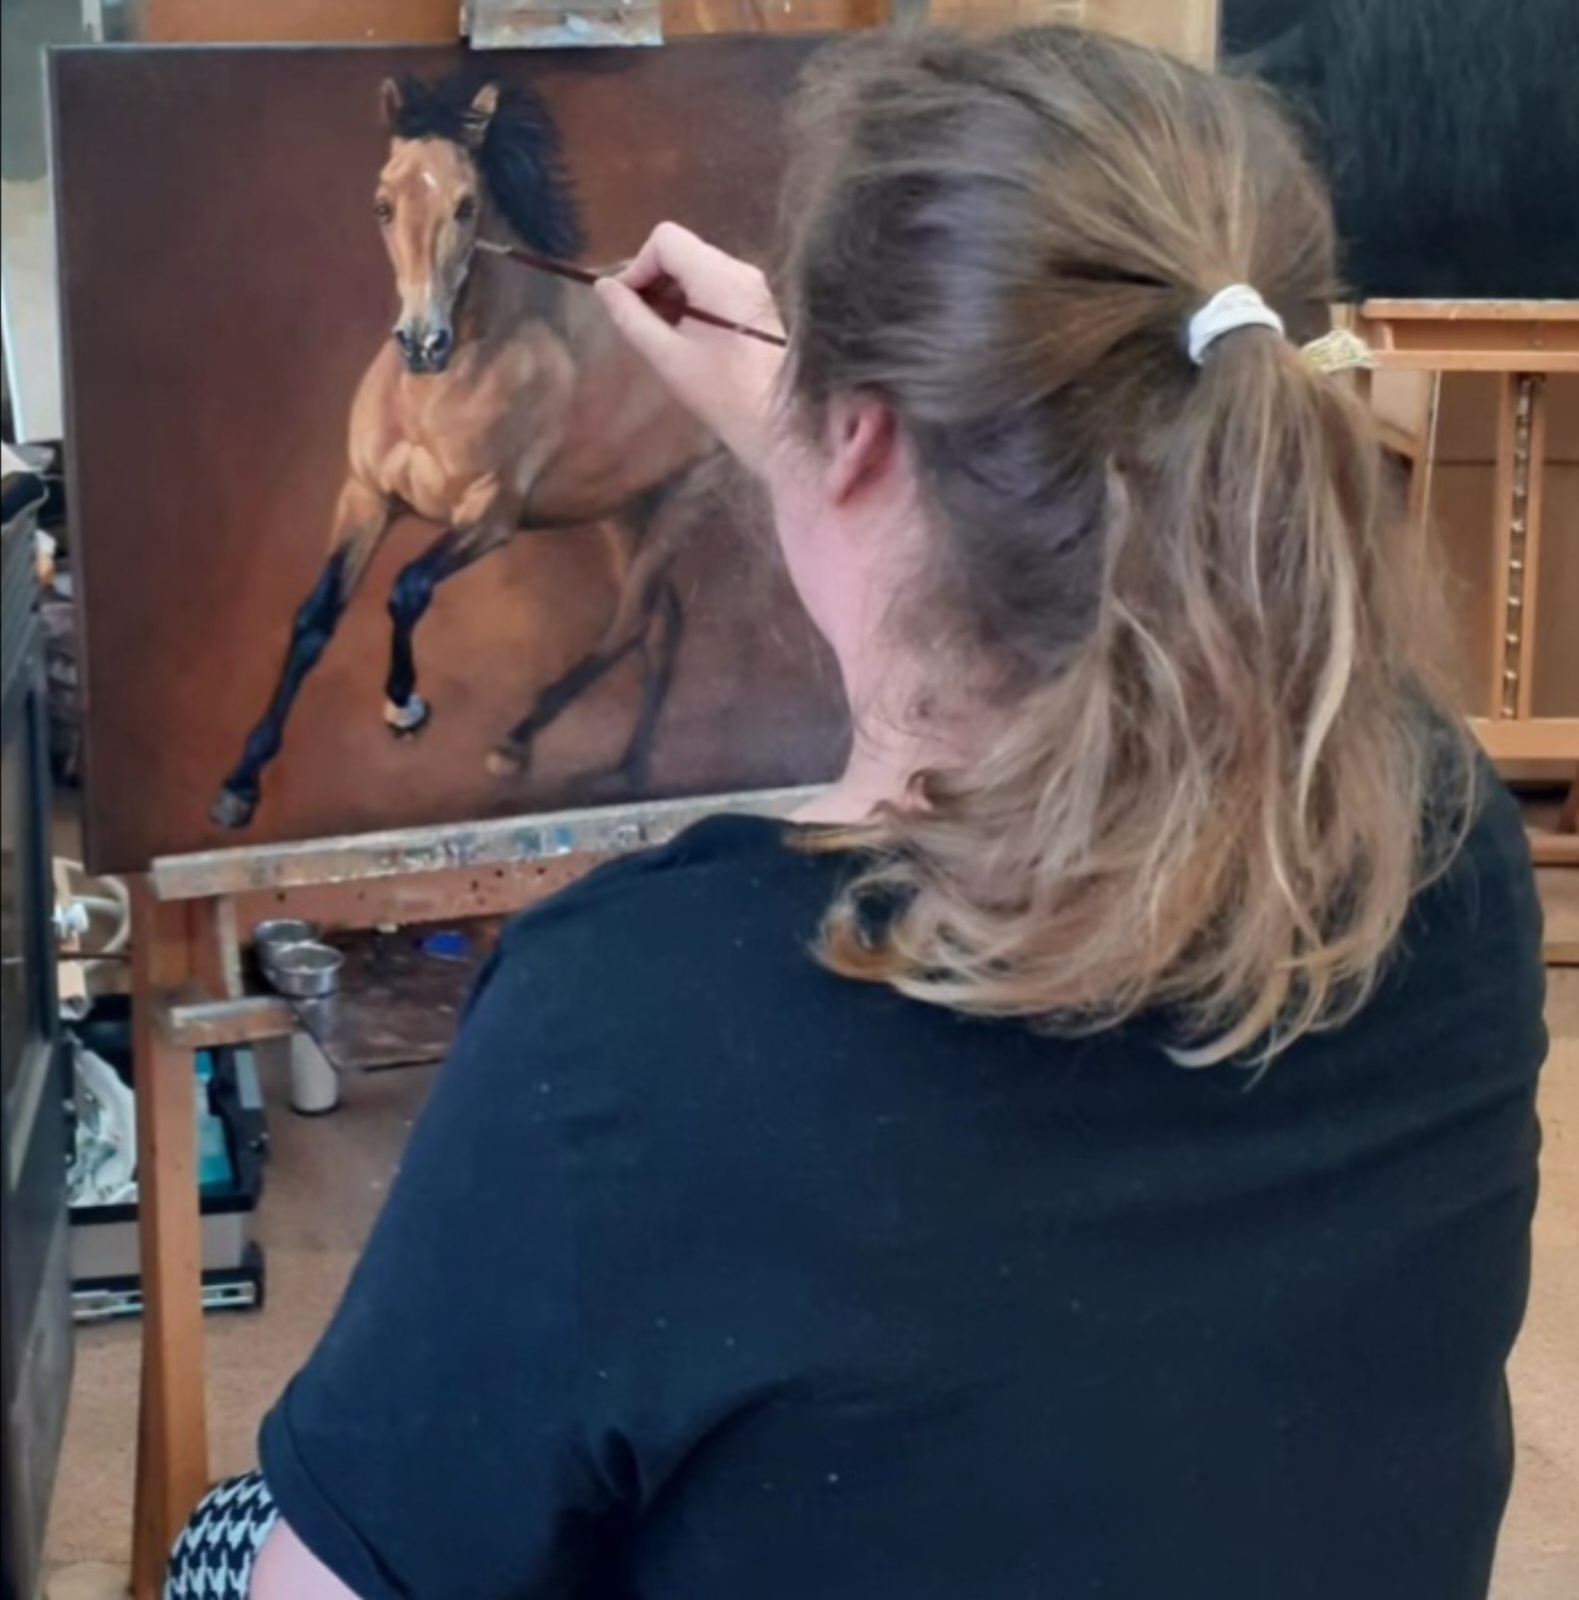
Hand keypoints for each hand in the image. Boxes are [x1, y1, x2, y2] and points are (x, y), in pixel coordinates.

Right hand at [594, 222, 785, 472]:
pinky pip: (714, 284)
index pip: (665, 239)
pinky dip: (692, 301)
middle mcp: (739, 269)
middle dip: (653, 280)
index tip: (626, 304)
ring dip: (671, 293)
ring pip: (696, 266)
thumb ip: (631, 317)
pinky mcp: (756, 301)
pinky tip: (686, 336)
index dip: (637, 266)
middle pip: (681, 250)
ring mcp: (752, 284)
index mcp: (718, 276)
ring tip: (662, 333)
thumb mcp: (668, 357)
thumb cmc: (723, 394)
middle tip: (640, 322)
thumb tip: (603, 287)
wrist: (779, 423)